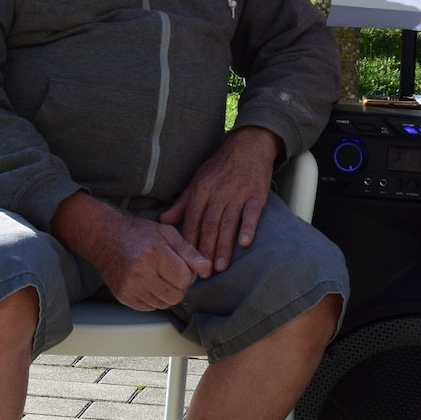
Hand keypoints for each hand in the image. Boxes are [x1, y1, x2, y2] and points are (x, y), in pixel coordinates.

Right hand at [52, 193, 208, 310]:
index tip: (180, 264)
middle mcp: (140, 273)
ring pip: (165, 304)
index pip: (184, 278)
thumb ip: (189, 251)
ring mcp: (130, 287)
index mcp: (154, 254)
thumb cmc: (137, 233)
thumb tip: (206, 268)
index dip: (187, 273)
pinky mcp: (123, 297)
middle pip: (176, 295)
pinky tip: (148, 282)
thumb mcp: (167, 233)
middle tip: (170, 271)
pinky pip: (150, 307)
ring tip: (159, 276)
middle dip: (179, 285)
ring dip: (167, 293)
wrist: (104, 238)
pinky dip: (154, 298)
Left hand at [160, 126, 280, 273]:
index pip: (192, 221)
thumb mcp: (198, 180)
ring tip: (220, 267)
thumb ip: (183, 202)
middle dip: (205, 251)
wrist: (248, 145)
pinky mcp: (256, 193)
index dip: (189, 243)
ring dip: (224, 246)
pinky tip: (245, 243)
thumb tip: (164, 220)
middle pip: (209, 225)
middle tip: (203, 274)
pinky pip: (251, 213)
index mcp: (201, 190)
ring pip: (228, 223)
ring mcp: (238, 193)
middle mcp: (218, 192)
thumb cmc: (221, 166)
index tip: (187, 263)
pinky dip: (248, 227)